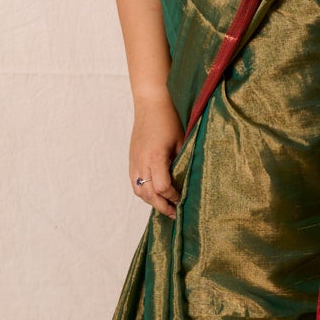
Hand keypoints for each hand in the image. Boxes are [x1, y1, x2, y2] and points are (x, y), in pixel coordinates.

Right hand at [128, 90, 183, 218]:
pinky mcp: (131, 160)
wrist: (150, 104)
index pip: (162, 187)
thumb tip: (187, 181)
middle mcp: (141, 162)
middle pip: (148, 194)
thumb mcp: (182, 140)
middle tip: (174, 214)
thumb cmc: (168, 119)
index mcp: (155, 157)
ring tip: (165, 207)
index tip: (183, 199)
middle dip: (162, 206)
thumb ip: (182, 161)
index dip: (173, 197)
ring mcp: (133, 161)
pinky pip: (134, 183)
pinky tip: (154, 194)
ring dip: (151, 202)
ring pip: (138, 191)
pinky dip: (144, 193)